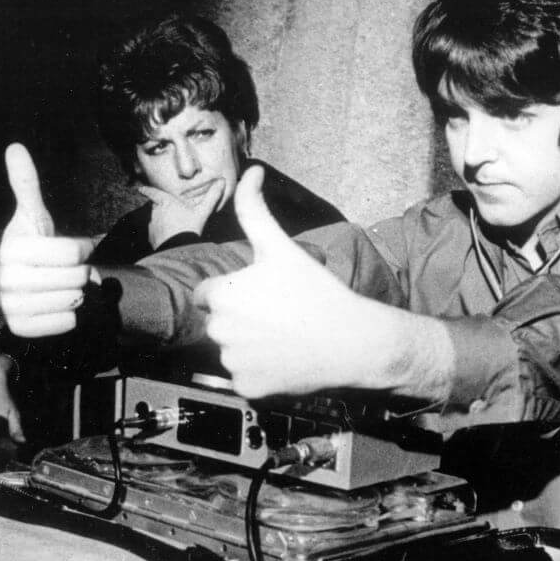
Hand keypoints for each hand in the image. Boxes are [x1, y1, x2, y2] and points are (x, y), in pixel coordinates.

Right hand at [0, 144, 94, 337]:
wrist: (19, 285)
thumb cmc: (33, 247)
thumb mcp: (33, 217)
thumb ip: (26, 185)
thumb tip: (15, 147)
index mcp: (12, 249)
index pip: (74, 252)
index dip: (83, 248)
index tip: (74, 247)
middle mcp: (7, 280)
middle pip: (77, 277)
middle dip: (80, 272)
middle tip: (65, 270)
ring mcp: (12, 307)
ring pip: (74, 300)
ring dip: (76, 294)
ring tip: (60, 286)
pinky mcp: (22, 329)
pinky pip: (67, 322)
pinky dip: (70, 315)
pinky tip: (56, 305)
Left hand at [137, 179, 224, 250]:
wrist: (179, 250)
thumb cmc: (190, 228)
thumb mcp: (203, 212)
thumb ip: (212, 197)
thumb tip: (222, 182)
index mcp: (165, 202)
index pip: (153, 193)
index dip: (147, 190)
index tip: (141, 188)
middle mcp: (155, 212)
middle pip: (155, 207)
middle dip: (161, 208)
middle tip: (171, 213)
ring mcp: (152, 225)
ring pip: (154, 219)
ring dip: (160, 221)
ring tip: (171, 227)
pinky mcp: (151, 237)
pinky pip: (154, 232)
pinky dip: (159, 233)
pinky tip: (169, 238)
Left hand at [192, 166, 407, 398]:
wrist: (351, 342)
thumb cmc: (316, 292)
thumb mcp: (281, 247)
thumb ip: (256, 209)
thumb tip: (251, 171)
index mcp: (221, 297)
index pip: (207, 296)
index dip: (233, 294)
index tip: (259, 297)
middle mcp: (219, 332)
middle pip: (219, 325)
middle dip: (240, 321)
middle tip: (277, 317)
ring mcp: (233, 364)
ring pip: (232, 353)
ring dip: (249, 347)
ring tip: (284, 339)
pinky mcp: (246, 389)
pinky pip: (244, 380)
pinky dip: (260, 374)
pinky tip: (284, 361)